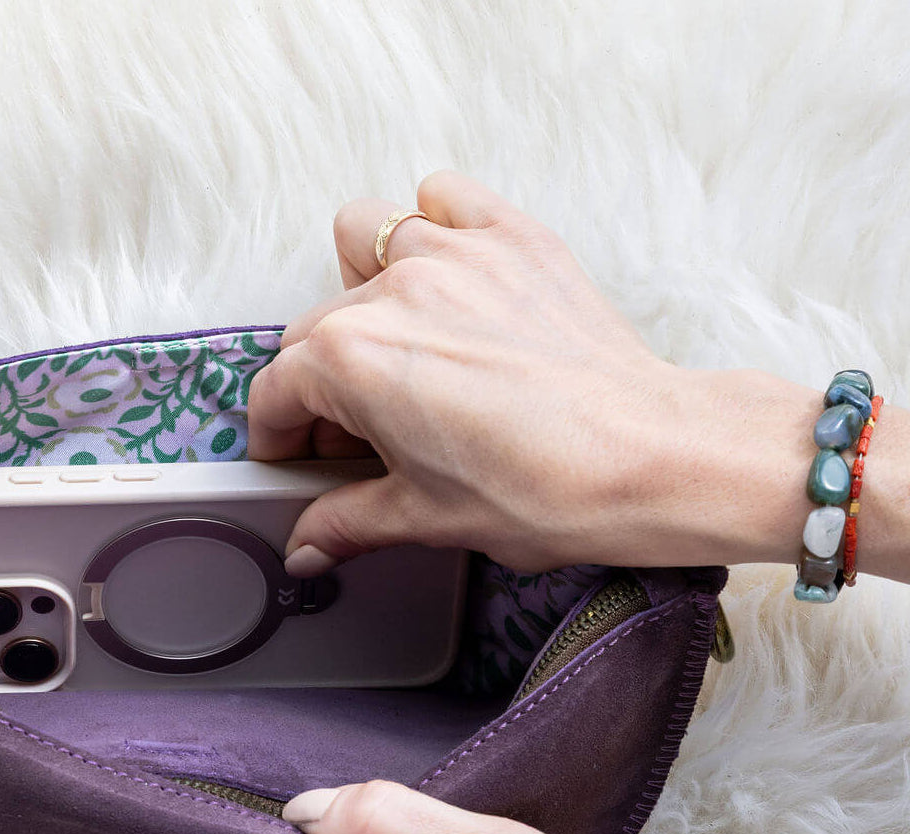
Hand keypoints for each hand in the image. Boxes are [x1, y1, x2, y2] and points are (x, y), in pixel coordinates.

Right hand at [246, 172, 819, 575]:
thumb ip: (348, 521)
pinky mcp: (513, 239)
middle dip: (319, 381)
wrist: (650, 458)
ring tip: (391, 339)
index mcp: (354, 359)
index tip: (293, 456)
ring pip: (364, 237)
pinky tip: (447, 276)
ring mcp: (456, 255)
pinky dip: (434, 223)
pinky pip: (445, 196)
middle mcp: (394, 292)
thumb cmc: (548, 488)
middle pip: (313, 326)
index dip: (278, 434)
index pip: (277, 389)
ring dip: (360, 285)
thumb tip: (310, 544)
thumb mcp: (426, 516)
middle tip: (355, 431)